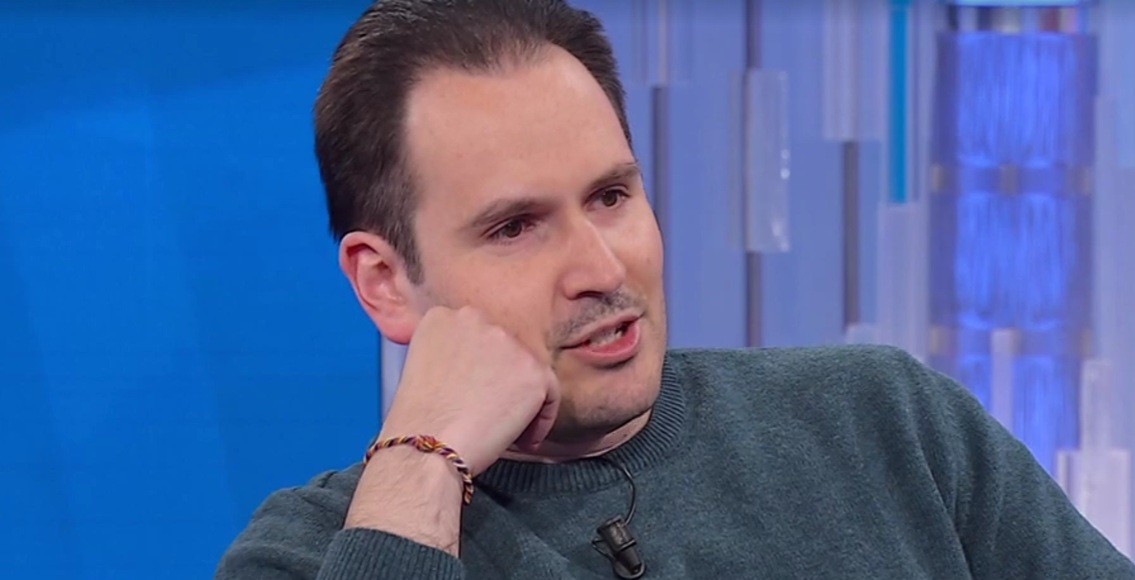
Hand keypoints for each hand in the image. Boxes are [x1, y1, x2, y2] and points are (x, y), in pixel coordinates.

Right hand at [378, 305, 560, 474]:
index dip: (478, 370)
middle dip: (500, 381)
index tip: (471, 396)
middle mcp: (477, 319)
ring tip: (503, 430)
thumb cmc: (418, 422)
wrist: (426, 446)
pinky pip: (550, 394)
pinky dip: (541, 419)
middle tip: (488, 414)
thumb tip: (480, 371)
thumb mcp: (423, 369)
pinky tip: (522, 440)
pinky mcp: (532, 370)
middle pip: (504, 351)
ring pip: (527, 371)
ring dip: (519, 399)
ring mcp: (507, 342)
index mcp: (443, 317)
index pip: (476, 338)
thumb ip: (452, 356)